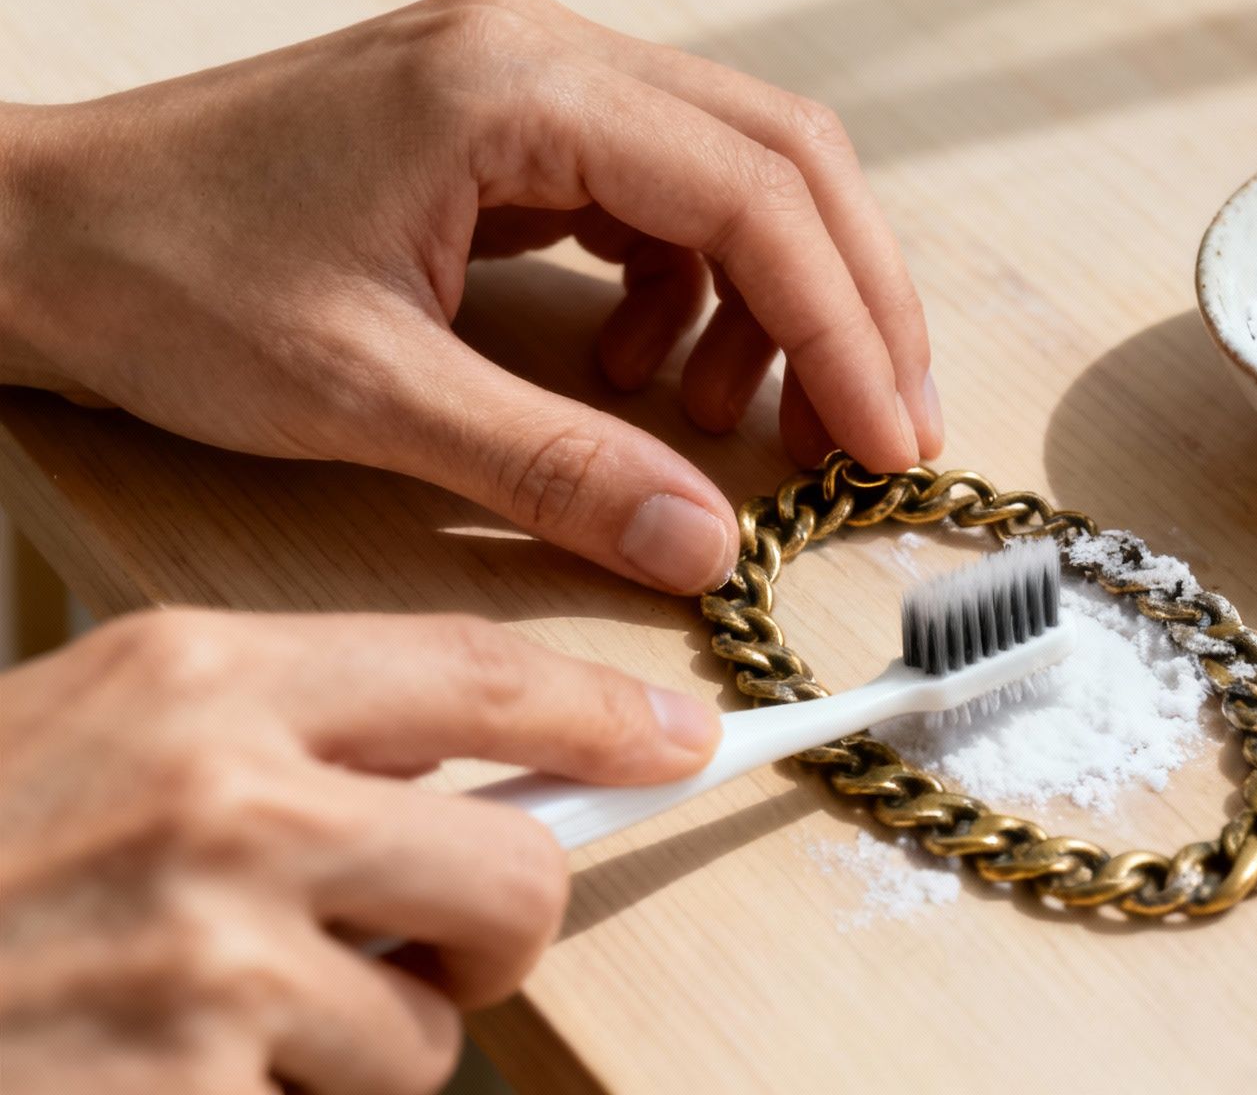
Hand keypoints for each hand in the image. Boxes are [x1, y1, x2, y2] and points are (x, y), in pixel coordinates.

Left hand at [0, 0, 941, 594]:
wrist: (37, 232)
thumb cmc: (164, 282)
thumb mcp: (365, 394)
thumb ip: (553, 465)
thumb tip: (706, 542)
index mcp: (514, 87)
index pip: (754, 193)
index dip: (846, 327)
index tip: (888, 440)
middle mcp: (543, 51)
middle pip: (783, 156)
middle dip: (853, 302)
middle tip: (883, 430)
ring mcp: (531, 79)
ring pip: (739, 171)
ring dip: (778, 300)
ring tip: (739, 422)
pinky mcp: (514, 125)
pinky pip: (663, 198)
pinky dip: (695, 291)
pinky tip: (645, 373)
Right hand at [0, 608, 721, 1093]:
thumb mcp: (100, 733)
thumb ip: (282, 738)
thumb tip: (487, 773)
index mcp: (197, 678)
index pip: (476, 675)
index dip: (604, 709)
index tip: (685, 736)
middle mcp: (222, 801)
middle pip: (516, 878)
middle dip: (491, 930)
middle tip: (411, 942)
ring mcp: (209, 960)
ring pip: (427, 1032)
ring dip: (350, 1047)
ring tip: (205, 1019)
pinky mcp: (192, 1093)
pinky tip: (159, 1070)